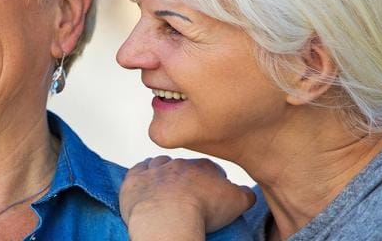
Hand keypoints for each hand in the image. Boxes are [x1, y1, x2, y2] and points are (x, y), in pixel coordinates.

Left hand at [120, 156, 254, 238]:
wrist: (168, 219)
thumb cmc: (202, 212)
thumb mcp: (238, 202)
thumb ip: (245, 193)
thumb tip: (246, 192)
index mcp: (204, 166)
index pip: (210, 169)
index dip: (211, 182)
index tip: (210, 195)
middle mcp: (179, 163)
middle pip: (184, 166)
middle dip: (186, 178)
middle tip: (187, 197)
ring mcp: (155, 169)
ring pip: (160, 164)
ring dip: (163, 174)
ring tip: (166, 191)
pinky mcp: (135, 178)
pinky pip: (139, 170)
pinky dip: (143, 175)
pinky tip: (147, 185)